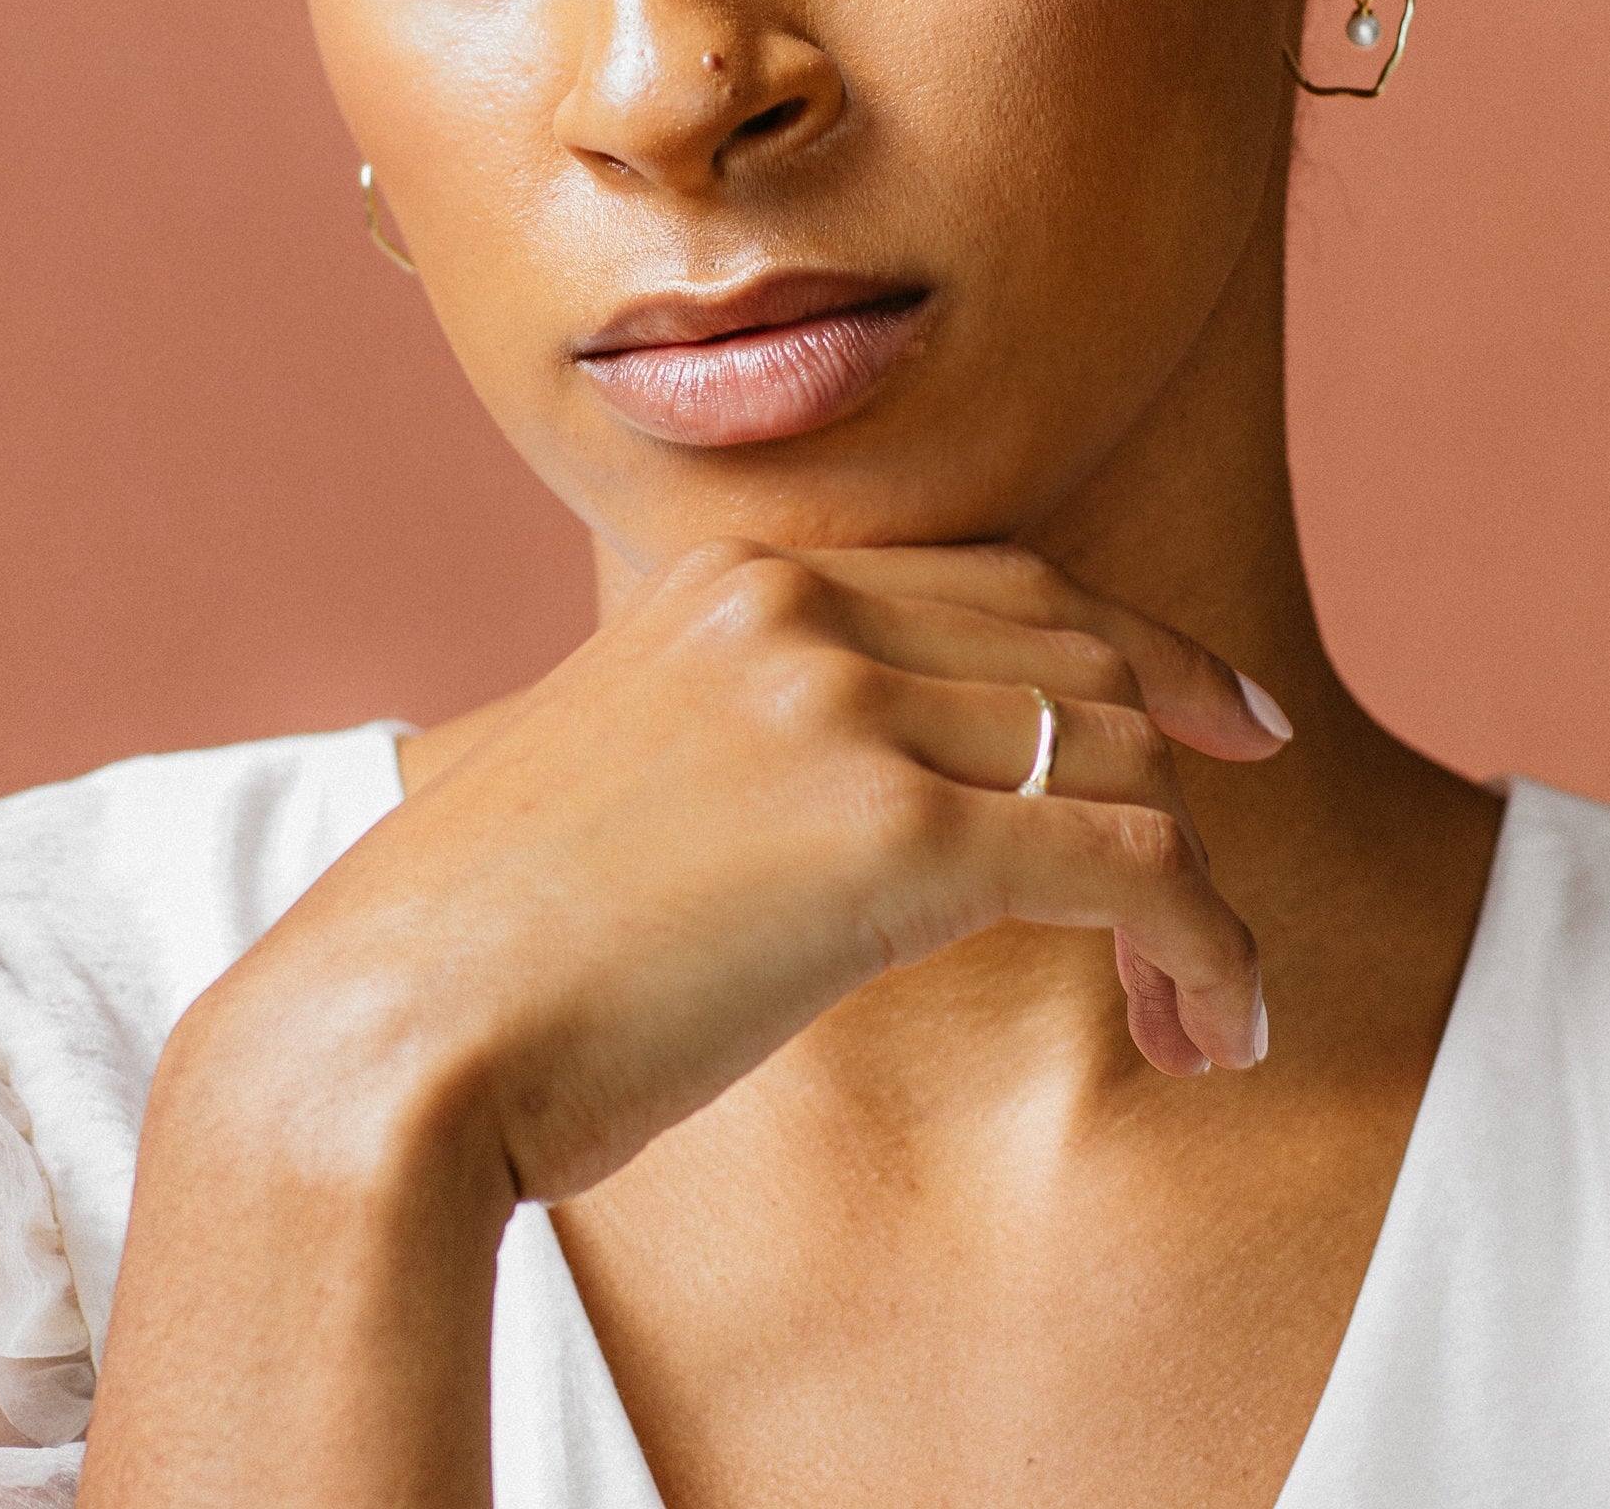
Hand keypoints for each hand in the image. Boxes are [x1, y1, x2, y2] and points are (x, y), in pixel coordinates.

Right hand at [85, 540, 1285, 1507]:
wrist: (386, 1030)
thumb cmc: (494, 946)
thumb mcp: (637, 776)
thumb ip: (759, 739)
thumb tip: (886, 808)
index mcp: (739, 578)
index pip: (1004, 580)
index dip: (1141, 647)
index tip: (1223, 719)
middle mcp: (799, 606)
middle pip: (1081, 657)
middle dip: (1186, 765)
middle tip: (1223, 905)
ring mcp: (842, 704)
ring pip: (1117, 762)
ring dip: (1196, 892)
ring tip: (1207, 1012)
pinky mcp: (887, 831)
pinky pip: (1120, 866)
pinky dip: (1204, 940)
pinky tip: (1213, 1024)